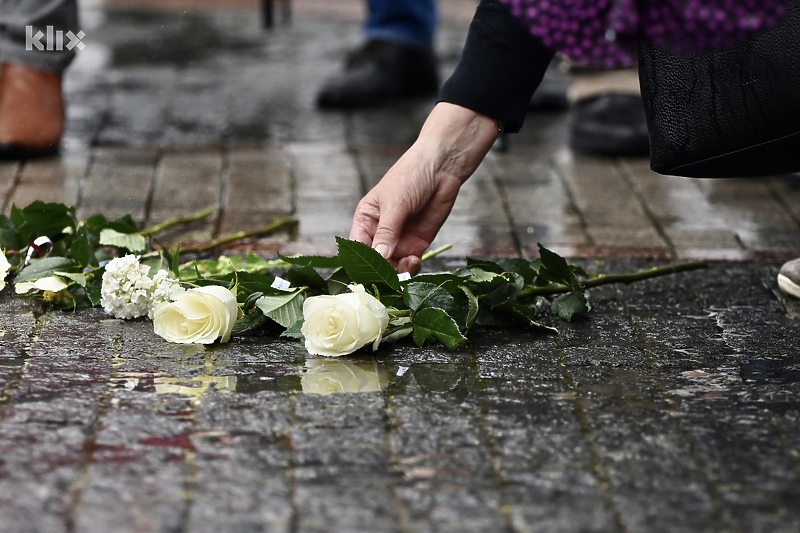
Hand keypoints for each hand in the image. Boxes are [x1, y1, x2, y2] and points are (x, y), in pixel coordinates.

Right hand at [349, 103, 498, 274]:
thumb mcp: (395, 203)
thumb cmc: (411, 176)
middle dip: (380, 270)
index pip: (356, 248)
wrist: (442, 168)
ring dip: (397, 272)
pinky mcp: (417, 245)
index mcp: (365, 220)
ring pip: (391, 267)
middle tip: (389, 274)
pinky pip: (409, 265)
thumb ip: (387, 231)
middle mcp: (379, 233)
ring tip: (407, 264)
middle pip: (373, 262)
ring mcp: (398, 240)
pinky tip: (414, 260)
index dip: (360, 261)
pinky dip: (410, 268)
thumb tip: (378, 257)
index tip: (369, 270)